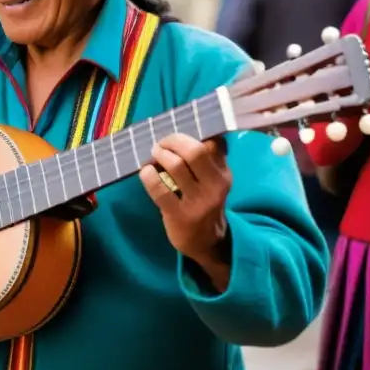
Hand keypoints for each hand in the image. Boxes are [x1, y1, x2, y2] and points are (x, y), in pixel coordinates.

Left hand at [139, 133, 231, 266]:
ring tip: (154, 155)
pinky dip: (148, 176)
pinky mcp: (179, 215)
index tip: (177, 134)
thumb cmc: (204, 202)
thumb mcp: (214, 181)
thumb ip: (206, 159)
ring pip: (177, 166)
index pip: (212, 143)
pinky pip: (160, 190)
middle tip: (162, 143)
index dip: (191, 132)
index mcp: (224, 173)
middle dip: (174, 140)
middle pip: (196, 150)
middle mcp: (215, 186)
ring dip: (160, 155)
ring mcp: (198, 202)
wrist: (206, 242)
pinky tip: (146, 172)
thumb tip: (185, 127)